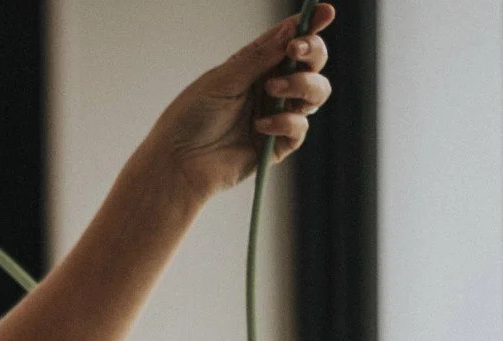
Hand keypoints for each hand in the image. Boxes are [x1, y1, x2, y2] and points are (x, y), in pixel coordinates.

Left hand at [142, 5, 335, 204]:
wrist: (177, 163)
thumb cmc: (189, 118)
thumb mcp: (223, 79)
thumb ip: (260, 57)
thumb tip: (293, 29)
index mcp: (254, 67)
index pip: (289, 41)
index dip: (310, 26)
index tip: (326, 13)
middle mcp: (269, 89)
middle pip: (311, 65)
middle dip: (312, 53)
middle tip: (296, 52)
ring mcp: (275, 116)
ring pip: (315, 93)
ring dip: (301, 85)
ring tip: (273, 89)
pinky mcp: (275, 146)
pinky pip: (299, 128)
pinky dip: (285, 122)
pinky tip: (260, 126)